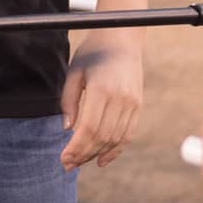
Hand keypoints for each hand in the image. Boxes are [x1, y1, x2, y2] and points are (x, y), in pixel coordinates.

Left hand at [60, 31, 141, 169]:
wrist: (122, 37)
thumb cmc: (93, 51)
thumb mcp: (75, 71)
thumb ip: (69, 100)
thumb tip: (67, 128)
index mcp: (102, 89)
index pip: (89, 128)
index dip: (76, 147)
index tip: (64, 158)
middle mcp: (120, 99)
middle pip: (102, 137)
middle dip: (84, 154)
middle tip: (68, 164)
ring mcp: (132, 103)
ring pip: (115, 139)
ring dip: (97, 154)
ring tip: (81, 162)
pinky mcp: (138, 106)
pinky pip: (128, 134)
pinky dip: (115, 150)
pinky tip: (102, 159)